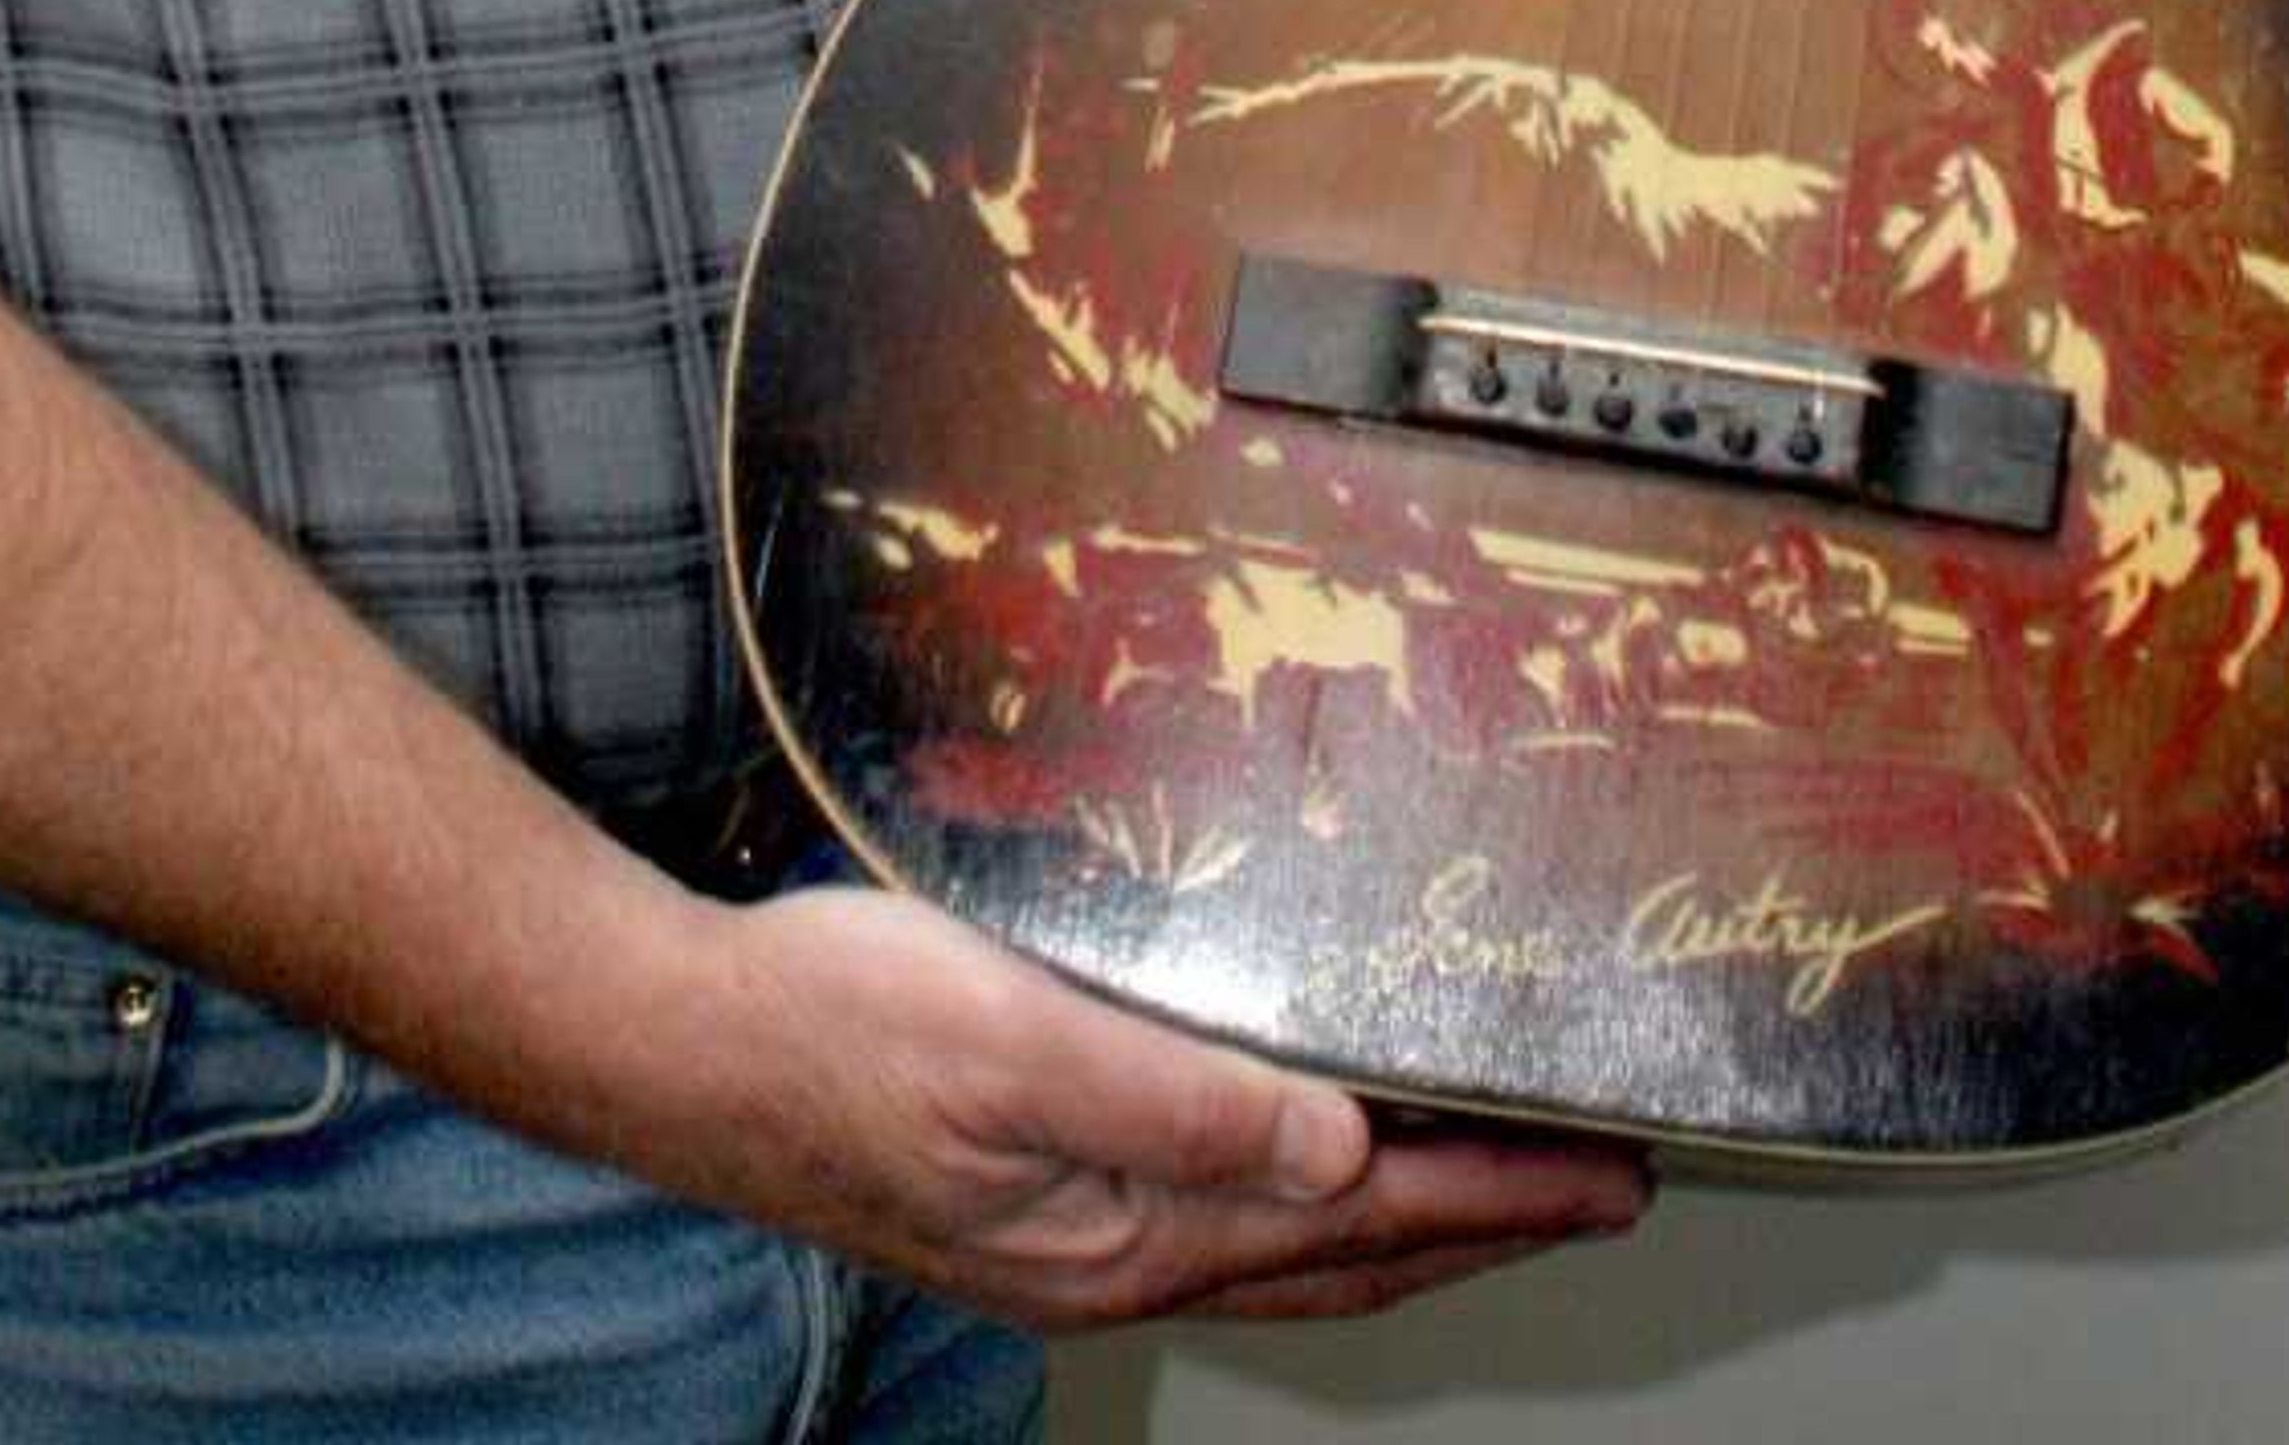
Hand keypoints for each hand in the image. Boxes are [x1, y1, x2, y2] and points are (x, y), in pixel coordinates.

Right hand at [688, 877, 1646, 1327]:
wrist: (677, 1047)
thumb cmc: (828, 1028)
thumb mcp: (1008, 1044)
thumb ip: (1177, 1104)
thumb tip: (1337, 1149)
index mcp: (1127, 1234)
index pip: (1360, 1218)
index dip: (1497, 1195)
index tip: (1611, 1170)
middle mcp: (1115, 1258)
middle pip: (1345, 1261)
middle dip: (1486, 1226)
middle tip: (1602, 1186)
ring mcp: (1071, 1238)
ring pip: (1284, 1251)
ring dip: (1403, 1224)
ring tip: (1494, 1186)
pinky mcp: (1031, 1197)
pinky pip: (1214, 1218)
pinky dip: (1300, 1203)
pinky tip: (1299, 1155)